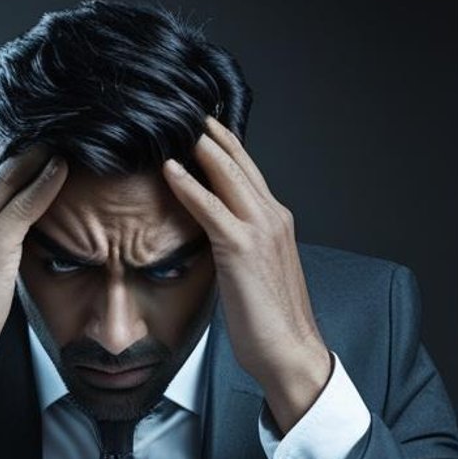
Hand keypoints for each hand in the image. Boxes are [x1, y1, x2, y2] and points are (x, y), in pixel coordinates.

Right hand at [0, 143, 66, 387]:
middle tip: (57, 130)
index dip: (8, 157)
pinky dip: (45, 182)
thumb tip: (11, 230)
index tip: (34, 143)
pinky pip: (23, 203)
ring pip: (7, 177)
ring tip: (65, 139)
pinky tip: (62, 168)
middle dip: (25, 147)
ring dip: (37, 155)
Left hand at [163, 117, 331, 432]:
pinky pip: (209, 206)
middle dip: (206, 131)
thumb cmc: (269, 321)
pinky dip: (187, 184)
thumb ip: (236, 243)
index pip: (246, 169)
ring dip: (196, 145)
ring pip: (226, 172)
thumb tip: (209, 232)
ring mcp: (259, 229)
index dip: (221, 143)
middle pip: (236, 159)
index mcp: (276, 220)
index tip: (196, 124)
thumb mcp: (252, 271)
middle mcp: (273, 216)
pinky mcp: (241, 248)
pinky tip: (168, 168)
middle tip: (178, 106)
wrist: (290, 352)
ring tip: (169, 122)